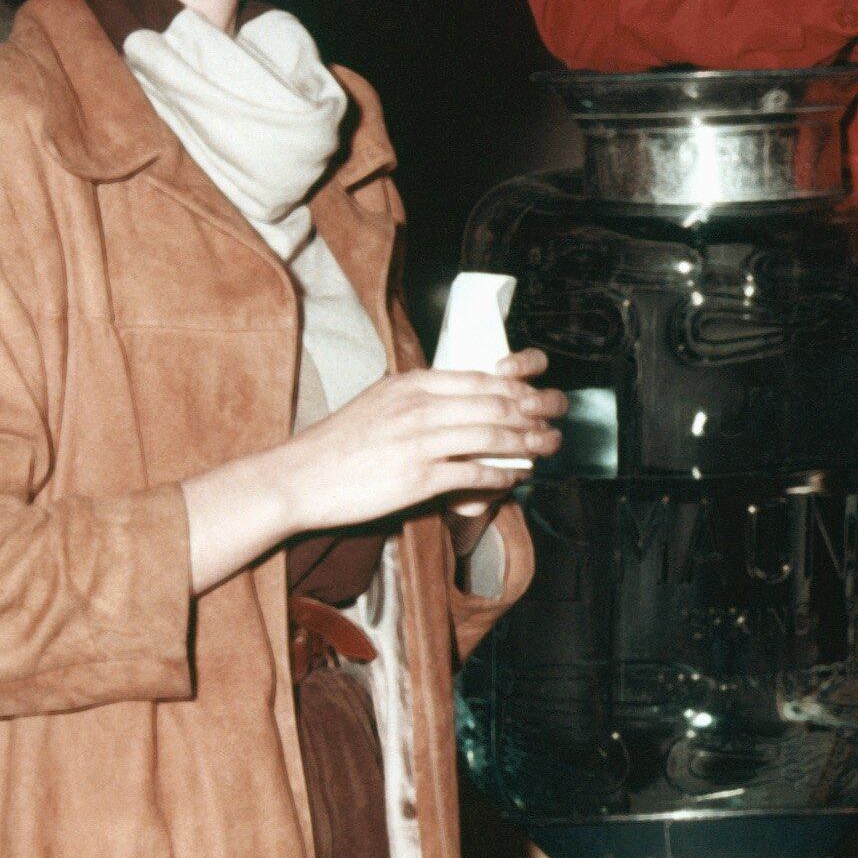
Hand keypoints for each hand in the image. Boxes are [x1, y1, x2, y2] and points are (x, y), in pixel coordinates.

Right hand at [184, 351, 561, 592]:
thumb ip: (418, 398)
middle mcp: (419, 407)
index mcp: (410, 384)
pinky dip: (501, 475)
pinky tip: (515, 477)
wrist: (299, 477)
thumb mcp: (379, 403)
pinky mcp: (418, 479)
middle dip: (534, 410)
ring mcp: (420, 442)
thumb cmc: (339, 444)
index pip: (478, 378)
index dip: (517, 384)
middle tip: (558, 416)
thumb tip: (456, 401)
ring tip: (547, 446)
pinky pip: (474, 473)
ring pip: (492, 436)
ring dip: (528, 442)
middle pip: (494, 404)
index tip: (537, 390)